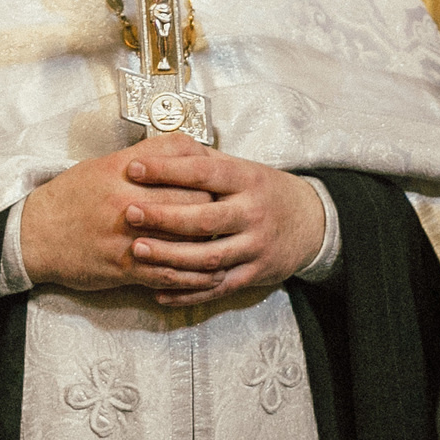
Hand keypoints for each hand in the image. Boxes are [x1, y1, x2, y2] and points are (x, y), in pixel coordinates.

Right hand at [18, 136, 212, 293]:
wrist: (34, 234)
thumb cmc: (72, 196)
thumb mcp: (104, 163)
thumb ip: (148, 157)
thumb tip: (190, 149)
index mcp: (123, 170)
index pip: (183, 167)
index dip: (208, 177)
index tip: (219, 183)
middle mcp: (126, 201)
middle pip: (192, 204)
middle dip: (214, 211)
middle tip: (226, 216)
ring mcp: (125, 236)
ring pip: (184, 241)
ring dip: (209, 247)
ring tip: (224, 246)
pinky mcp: (122, 267)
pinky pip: (167, 274)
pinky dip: (191, 278)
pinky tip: (207, 276)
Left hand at [120, 138, 326, 306]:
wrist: (309, 222)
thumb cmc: (262, 191)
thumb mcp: (241, 167)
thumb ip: (203, 160)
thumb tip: (158, 146)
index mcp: (247, 180)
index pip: (204, 173)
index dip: (167, 171)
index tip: (134, 168)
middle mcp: (253, 213)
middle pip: (205, 219)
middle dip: (164, 217)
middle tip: (130, 213)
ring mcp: (256, 246)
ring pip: (209, 258)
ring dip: (171, 257)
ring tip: (137, 250)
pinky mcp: (255, 274)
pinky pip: (218, 287)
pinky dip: (187, 293)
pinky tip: (158, 291)